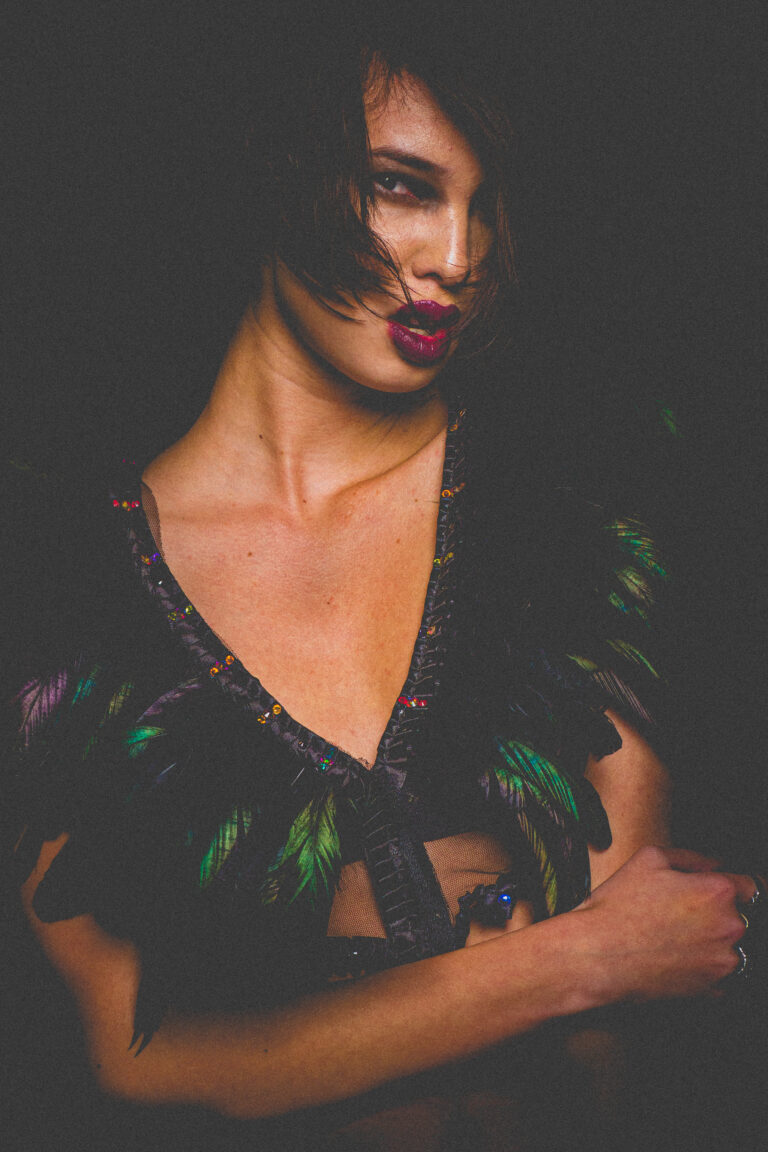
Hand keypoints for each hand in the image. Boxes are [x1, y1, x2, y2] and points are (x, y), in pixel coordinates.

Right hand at [571, 845, 755, 1003]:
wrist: (598, 954)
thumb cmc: (619, 906)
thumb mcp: (649, 858)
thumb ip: (691, 857)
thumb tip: (716, 865)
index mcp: (717, 892)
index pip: (753, 885)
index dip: (736, 885)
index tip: (725, 890)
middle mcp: (728, 928)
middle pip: (744, 917)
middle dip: (723, 913)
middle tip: (688, 913)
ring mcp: (722, 962)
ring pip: (735, 948)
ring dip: (717, 942)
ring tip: (681, 937)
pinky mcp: (711, 988)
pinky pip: (721, 976)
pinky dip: (706, 967)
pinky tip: (679, 958)